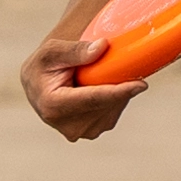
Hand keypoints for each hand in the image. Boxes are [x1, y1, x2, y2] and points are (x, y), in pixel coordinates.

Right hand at [20, 26, 147, 143]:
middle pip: (106, 104)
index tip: (141, 84)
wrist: (38, 85)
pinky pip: (112, 113)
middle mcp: (67, 126)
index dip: (119, 92)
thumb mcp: (52, 50)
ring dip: (115, 92)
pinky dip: (112, 99)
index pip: (94, 99)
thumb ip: (76, 50)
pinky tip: (101, 87)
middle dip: (118, 86)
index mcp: (53, 106)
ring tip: (99, 76)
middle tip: (117, 65)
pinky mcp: (90, 133)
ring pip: (112, 109)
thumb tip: (102, 47)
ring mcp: (80, 132)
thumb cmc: (44, 66)